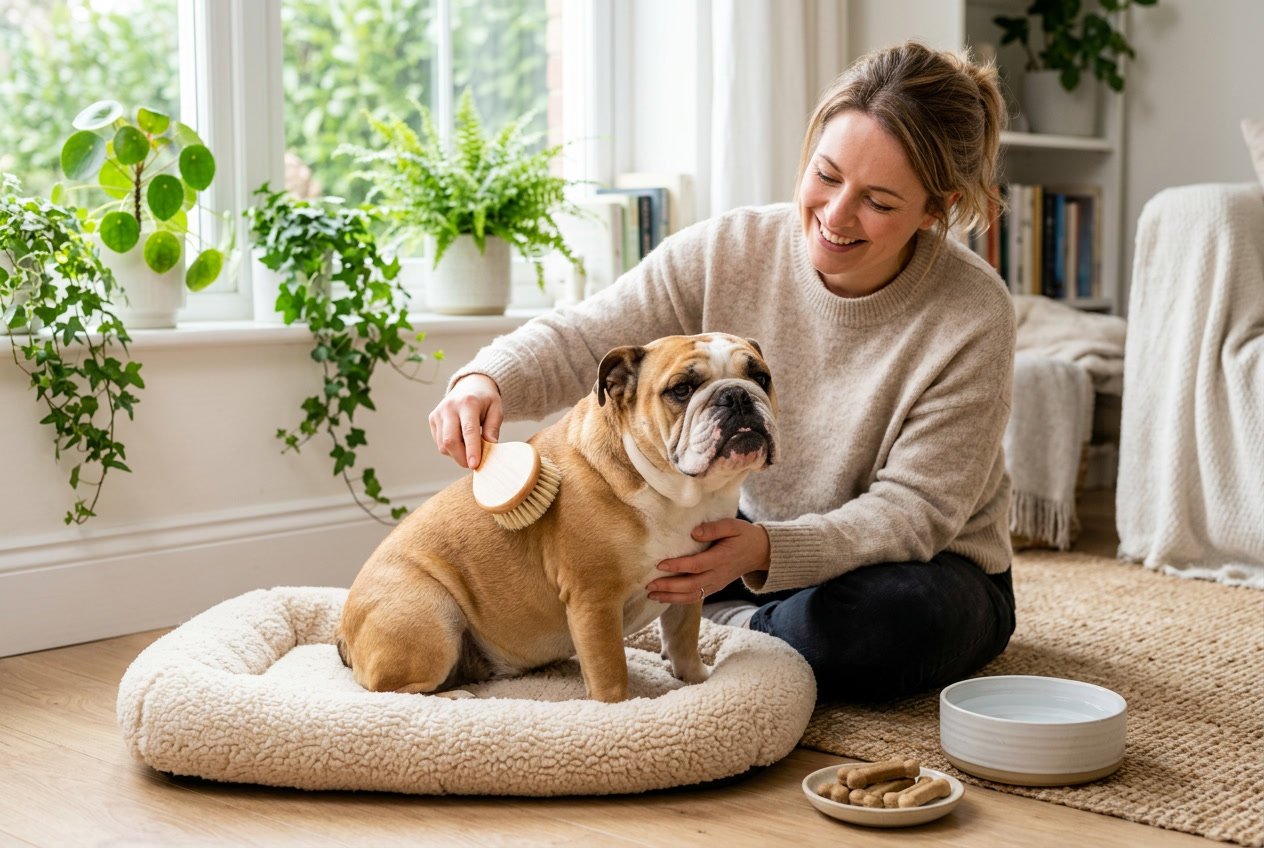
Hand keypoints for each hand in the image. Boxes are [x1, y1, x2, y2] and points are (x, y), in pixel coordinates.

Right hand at [428, 374, 503, 468]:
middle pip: (450, 440)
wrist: (470, 385)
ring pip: (443, 444)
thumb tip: (490, 447)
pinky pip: (439, 442)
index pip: (468, 430)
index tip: (475, 465)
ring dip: (457, 454)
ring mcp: (438, 413)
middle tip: (474, 464)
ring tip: (469, 449)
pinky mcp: (432, 419)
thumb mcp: (496, 410)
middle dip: (461, 458)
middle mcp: (450, 407)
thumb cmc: (485, 400)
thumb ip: (493, 428)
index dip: (471, 450)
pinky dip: (451, 449)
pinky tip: (461, 442)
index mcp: (468, 403)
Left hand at [647, 519, 770, 603]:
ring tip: (652, 595)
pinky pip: (696, 597)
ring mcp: (716, 584)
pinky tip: (665, 598)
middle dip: (668, 587)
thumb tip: (694, 533)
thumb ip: (714, 529)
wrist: (759, 552)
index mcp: (721, 558)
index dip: (678, 566)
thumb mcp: (733, 526)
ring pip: (692, 595)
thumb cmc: (743, 536)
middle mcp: (718, 575)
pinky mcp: (715, 587)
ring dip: (671, 597)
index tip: (660, 565)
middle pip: (691, 585)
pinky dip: (679, 600)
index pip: (696, 565)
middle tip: (649, 585)